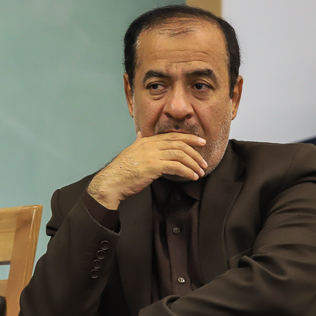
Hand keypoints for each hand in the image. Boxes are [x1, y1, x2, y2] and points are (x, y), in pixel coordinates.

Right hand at [88, 132, 207, 208]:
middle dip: (195, 152)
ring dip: (193, 164)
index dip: (189, 138)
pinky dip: (187, 172)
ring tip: (200, 172)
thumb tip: (141, 133)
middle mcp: (150, 145)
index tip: (201, 142)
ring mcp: (152, 155)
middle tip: (204, 161)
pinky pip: (176, 167)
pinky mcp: (153, 167)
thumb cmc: (121, 171)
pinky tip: (192, 177)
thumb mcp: (130, 151)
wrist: (111, 182)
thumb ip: (138, 141)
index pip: (173, 136)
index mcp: (146, 141)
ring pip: (180, 155)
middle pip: (179, 144)